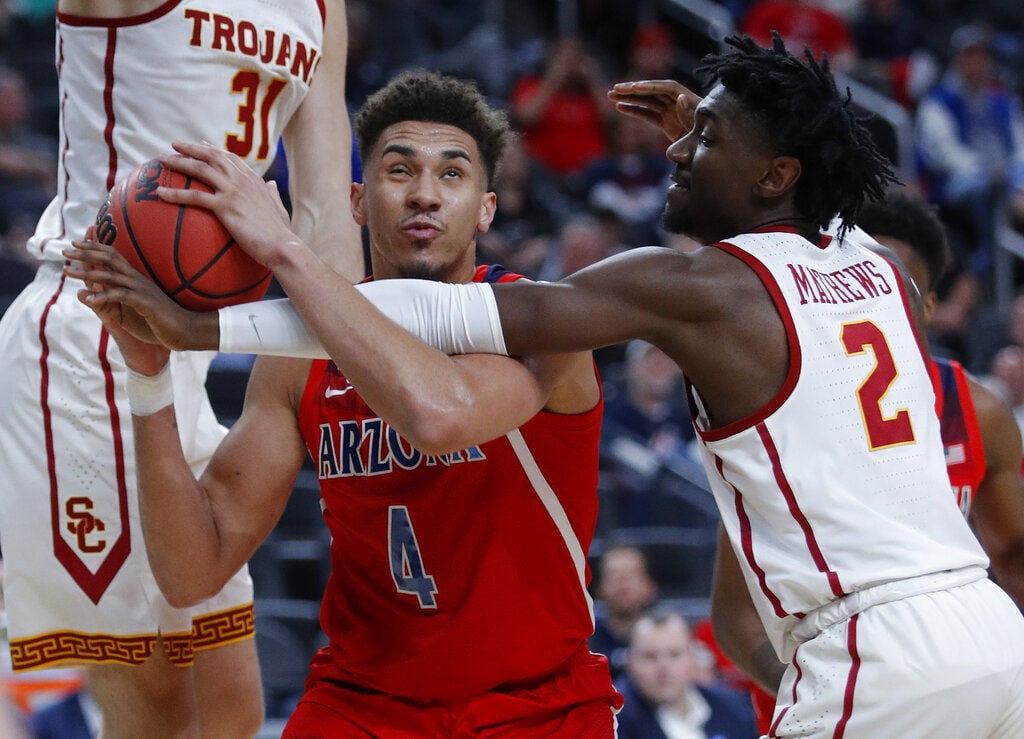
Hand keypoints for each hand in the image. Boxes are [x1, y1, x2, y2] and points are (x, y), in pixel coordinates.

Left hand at [62, 239, 213, 352]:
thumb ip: (106, 302)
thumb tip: (82, 294)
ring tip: (67, 272)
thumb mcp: (127, 312)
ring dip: (86, 273)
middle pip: (108, 259)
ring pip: (110, 275)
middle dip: (85, 253)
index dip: (94, 247)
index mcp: (134, 279)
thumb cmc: (157, 321)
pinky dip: (104, 296)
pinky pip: (121, 296)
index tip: (75, 243)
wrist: (184, 329)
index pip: (112, 256)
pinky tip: (90, 299)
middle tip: (65, 250)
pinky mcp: (145, 303)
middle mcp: (136, 279)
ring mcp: (141, 290)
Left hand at [157, 141, 296, 267]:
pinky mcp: (225, 207)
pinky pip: (194, 197)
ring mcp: (233, 191)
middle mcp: (242, 180)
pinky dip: (175, 194)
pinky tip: (160, 193)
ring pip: (200, 169)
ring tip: (161, 160)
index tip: (200, 144)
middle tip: (174, 144)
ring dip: (178, 162)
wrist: (282, 245)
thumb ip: (273, 193)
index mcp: (254, 180)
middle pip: (212, 156)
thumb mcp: (280, 207)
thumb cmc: (281, 233)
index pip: (230, 158)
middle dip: (191, 148)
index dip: (213, 149)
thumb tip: (272, 184)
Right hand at [608, 80, 700, 141]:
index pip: (666, 88)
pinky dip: (635, 110)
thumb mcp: (698, 128)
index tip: (633, 87)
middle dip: (634, 90)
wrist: (709, 153)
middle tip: (615, 88)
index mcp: (689, 99)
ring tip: (611, 96)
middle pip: (654, 91)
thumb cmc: (707, 140)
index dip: (650, 86)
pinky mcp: (666, 122)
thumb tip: (680, 97)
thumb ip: (688, 114)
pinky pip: (648, 114)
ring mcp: (671, 111)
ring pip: (647, 101)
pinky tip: (620, 107)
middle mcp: (679, 102)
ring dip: (629, 98)